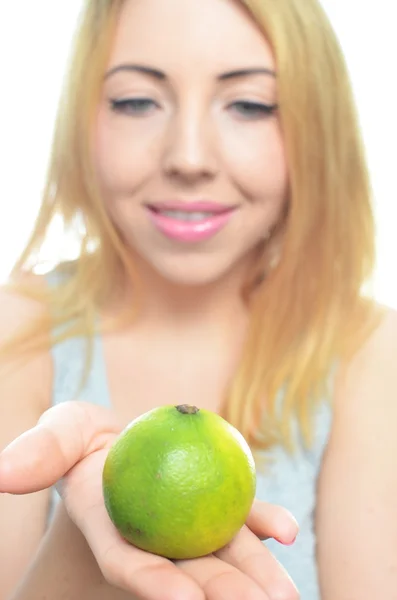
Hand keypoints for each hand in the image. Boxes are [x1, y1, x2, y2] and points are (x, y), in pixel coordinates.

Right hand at [0, 401, 298, 599]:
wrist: (126, 441)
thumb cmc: (89, 440)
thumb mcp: (63, 432)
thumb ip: (41, 450)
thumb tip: (4, 472)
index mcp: (115, 530)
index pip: (131, 563)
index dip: (153, 584)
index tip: (184, 599)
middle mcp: (156, 540)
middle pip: (188, 574)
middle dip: (220, 595)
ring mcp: (190, 529)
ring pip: (223, 557)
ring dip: (256, 576)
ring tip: (286, 594)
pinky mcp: (216, 510)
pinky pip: (243, 520)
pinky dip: (264, 524)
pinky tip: (288, 530)